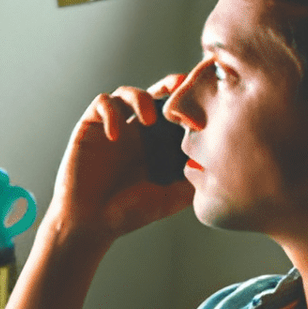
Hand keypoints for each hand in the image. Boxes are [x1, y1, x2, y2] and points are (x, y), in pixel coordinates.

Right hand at [45, 76, 193, 248]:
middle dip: (168, 85)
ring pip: (126, 93)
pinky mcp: (89, 127)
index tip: (201, 104)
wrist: (90, 223)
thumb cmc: (128, 213)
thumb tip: (218, 165)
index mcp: (155, 145)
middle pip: (153, 93)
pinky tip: (115, 135)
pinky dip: (111, 112)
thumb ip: (192, 181)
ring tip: (148, 119)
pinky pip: (101, 103)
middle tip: (180, 86)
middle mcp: (134, 132)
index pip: (173, 113)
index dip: (186, 103)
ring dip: (140, 98)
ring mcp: (112, 128)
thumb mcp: (170, 198)